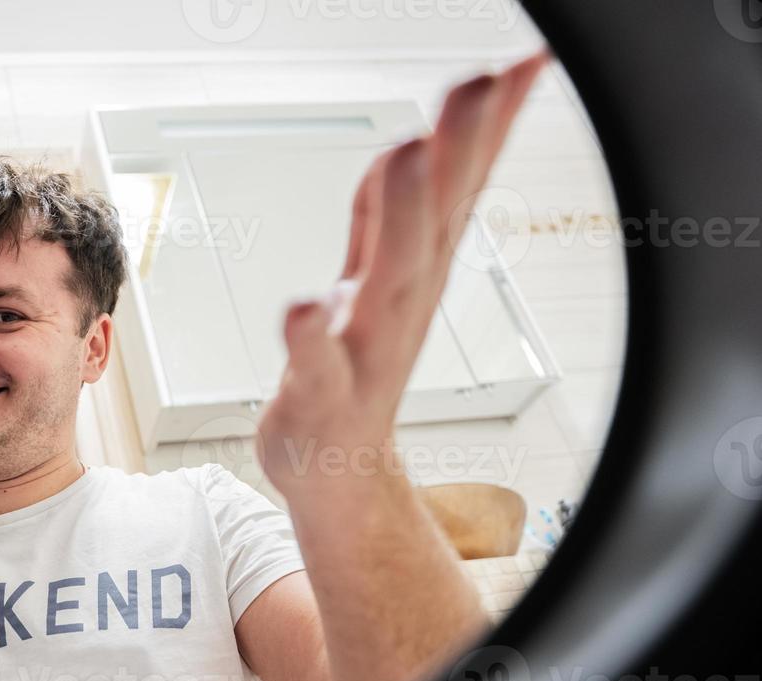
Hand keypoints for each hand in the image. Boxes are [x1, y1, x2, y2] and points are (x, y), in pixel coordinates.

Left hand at [255, 50, 548, 503]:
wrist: (339, 471)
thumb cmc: (359, 362)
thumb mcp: (383, 274)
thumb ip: (393, 202)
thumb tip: (424, 132)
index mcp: (417, 268)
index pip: (458, 186)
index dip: (488, 124)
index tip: (526, 62)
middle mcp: (400, 302)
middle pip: (432, 218)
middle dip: (455, 150)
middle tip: (474, 84)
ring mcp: (363, 348)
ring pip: (386, 280)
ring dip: (395, 219)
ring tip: (405, 156)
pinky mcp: (319, 394)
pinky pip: (315, 364)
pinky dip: (309, 337)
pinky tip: (301, 307)